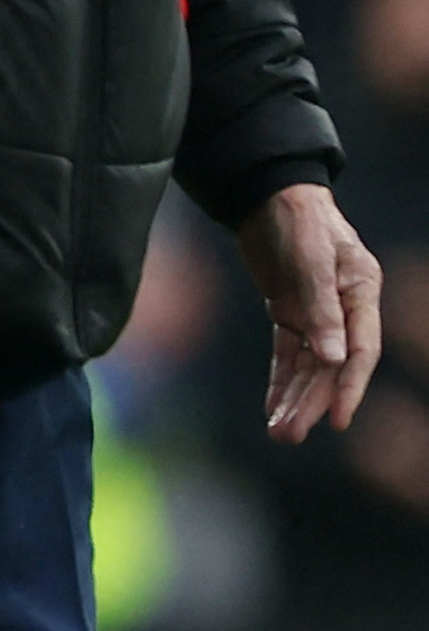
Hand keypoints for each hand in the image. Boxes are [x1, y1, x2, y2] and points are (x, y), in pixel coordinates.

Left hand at [236, 181, 381, 440]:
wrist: (269, 195)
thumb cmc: (298, 220)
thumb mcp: (310, 260)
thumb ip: (321, 308)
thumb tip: (333, 358)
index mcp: (361, 293)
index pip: (361, 351)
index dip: (350, 387)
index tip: (338, 420)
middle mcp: (344, 308)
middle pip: (332, 366)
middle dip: (312, 402)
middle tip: (289, 436)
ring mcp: (317, 312)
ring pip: (309, 365)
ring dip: (295, 398)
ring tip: (280, 432)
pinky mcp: (290, 312)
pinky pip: (288, 354)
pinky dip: (281, 380)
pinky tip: (273, 407)